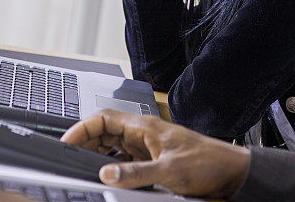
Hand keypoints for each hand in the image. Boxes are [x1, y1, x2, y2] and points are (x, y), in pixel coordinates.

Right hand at [61, 110, 249, 197]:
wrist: (228, 171)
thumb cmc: (206, 162)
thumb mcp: (168, 171)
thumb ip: (136, 173)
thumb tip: (106, 174)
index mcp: (144, 127)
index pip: (103, 118)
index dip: (82, 128)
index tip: (66, 141)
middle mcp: (143, 133)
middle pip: (104, 130)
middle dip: (85, 141)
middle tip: (68, 157)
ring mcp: (147, 146)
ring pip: (113, 145)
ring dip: (97, 154)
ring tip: (82, 166)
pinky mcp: (152, 159)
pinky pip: (124, 159)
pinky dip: (111, 166)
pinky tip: (107, 176)